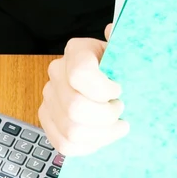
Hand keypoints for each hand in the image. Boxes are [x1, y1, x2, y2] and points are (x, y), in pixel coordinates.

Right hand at [37, 26, 127, 155]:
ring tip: (116, 126)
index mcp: (77, 51)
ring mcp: (49, 98)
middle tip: (120, 110)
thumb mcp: (127, 53)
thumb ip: (125, 44)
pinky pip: (64, 145)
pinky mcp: (48, 121)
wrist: (111, 85)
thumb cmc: (122, 69)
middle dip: (105, 116)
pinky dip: (88, 146)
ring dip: (101, 134)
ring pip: (71, 131)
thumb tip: (112, 30)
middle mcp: (57, 73)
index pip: (80, 74)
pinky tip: (103, 136)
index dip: (103, 90)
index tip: (119, 91)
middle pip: (75, 108)